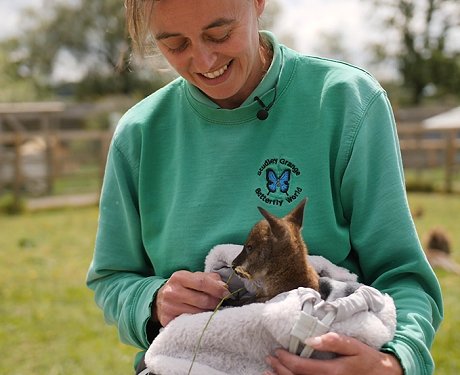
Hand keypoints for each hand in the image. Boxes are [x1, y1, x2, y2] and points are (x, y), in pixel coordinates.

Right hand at [154, 271, 228, 326]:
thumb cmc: (182, 287)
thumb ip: (209, 279)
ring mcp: (169, 307)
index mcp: (179, 277)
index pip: (202, 282)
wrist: (159, 300)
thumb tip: (223, 286)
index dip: (217, 288)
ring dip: (209, 313)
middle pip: (202, 300)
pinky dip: (200, 321)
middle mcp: (172, 291)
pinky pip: (190, 323)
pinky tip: (203, 319)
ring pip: (198, 313)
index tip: (227, 293)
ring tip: (212, 310)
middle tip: (221, 303)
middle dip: (216, 302)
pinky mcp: (168, 320)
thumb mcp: (192, 278)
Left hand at [265, 332, 402, 374]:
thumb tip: (311, 338)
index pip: (302, 368)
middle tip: (269, 359)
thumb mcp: (354, 346)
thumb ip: (334, 341)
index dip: (286, 360)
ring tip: (269, 372)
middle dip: (280, 370)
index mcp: (333, 372)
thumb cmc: (368, 359)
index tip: (277, 351)